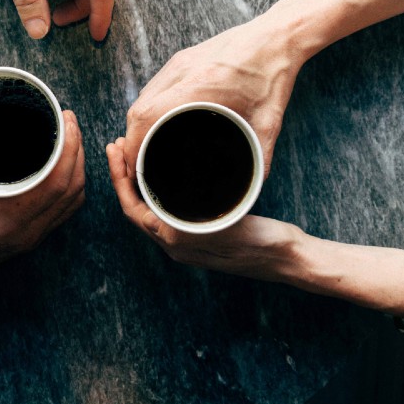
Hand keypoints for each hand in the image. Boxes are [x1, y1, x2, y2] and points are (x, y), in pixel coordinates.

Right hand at [0, 111, 85, 278]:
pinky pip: (64, 211)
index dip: (69, 148)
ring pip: (73, 200)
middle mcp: (25, 231)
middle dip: (77, 148)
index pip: (55, 182)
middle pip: (72, 188)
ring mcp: (31, 238)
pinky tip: (65, 166)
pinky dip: (71, 185)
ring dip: (77, 166)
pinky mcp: (31, 238)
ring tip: (70, 136)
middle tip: (68, 119)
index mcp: (5, 217)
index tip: (65, 119)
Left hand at [105, 138, 302, 280]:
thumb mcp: (227, 224)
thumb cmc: (263, 242)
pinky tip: (162, 170)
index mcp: (176, 242)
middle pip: (135, 206)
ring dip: (138, 181)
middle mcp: (175, 245)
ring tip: (133, 152)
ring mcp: (185, 241)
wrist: (287, 259)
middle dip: (124, 175)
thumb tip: (165, 197)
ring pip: (149, 208)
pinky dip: (157, 188)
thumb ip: (195, 216)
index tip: (116, 149)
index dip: (120, 178)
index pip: (132, 208)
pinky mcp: (198, 234)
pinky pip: (166, 210)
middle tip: (117, 144)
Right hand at [122, 14, 303, 177]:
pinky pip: (153, 86)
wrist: (277, 36)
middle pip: (138, 109)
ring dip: (138, 123)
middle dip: (131, 140)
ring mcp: (179, 62)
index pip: (147, 117)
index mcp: (200, 87)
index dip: (133, 145)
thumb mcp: (269, 122)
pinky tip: (156, 121)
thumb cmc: (274, 75)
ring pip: (142, 97)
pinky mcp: (181, 58)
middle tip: (138, 165)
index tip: (134, 168)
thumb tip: (255, 187)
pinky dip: (148, 107)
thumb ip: (261, 158)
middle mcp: (182, 72)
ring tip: (143, 147)